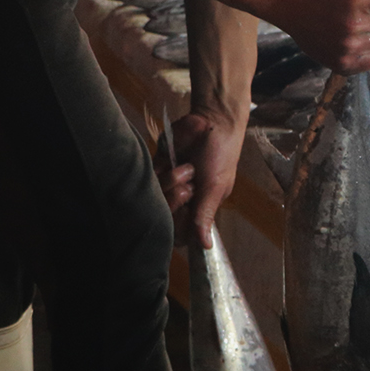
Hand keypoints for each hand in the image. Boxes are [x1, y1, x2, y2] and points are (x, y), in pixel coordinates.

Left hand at [161, 109, 242, 246]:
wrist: (211, 123)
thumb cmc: (220, 157)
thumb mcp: (215, 187)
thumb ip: (205, 216)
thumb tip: (206, 247)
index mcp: (197, 209)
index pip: (180, 233)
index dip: (179, 226)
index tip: (187, 213)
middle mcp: (181, 200)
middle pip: (164, 217)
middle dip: (176, 200)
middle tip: (190, 186)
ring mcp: (167, 184)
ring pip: (155, 198)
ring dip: (171, 181)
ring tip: (187, 169)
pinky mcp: (157, 168)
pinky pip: (149, 178)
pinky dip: (163, 169)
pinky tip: (174, 161)